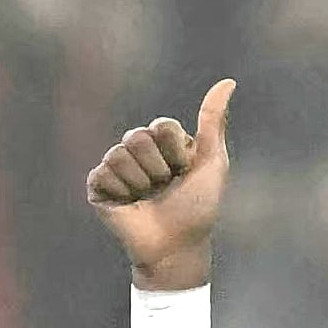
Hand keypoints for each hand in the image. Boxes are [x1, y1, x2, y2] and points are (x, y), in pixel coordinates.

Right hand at [87, 77, 234, 287]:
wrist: (177, 247)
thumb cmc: (198, 208)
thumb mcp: (213, 162)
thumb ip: (214, 121)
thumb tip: (229, 81)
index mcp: (162, 142)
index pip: (162, 125)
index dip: (177, 152)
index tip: (184, 173)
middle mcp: (138, 150)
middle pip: (138, 136)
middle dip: (158, 167)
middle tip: (164, 188)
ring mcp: (116, 168)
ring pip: (119, 153)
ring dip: (141, 182)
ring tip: (148, 198)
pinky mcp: (98, 186)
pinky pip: (103, 172)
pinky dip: (121, 191)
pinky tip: (129, 204)